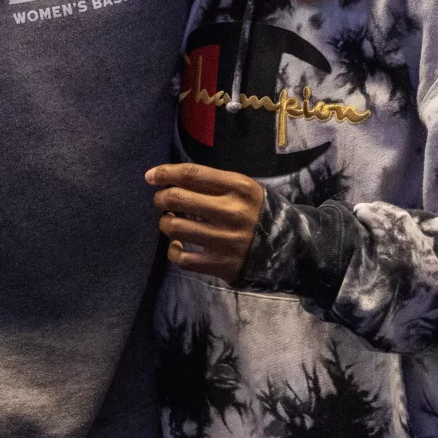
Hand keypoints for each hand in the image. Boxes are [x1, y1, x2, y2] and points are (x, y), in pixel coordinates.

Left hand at [146, 163, 265, 282]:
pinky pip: (182, 258)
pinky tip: (178, 245)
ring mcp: (226, 240)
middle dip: (161, 198)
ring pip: (175, 228)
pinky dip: (174, 250)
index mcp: (239, 187)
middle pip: (178, 198)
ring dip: (166, 223)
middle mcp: (232, 212)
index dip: (165, 173)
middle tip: (162, 200)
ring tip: (171, 221)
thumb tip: (170, 180)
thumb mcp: (244, 189)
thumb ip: (213, 183)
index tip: (150, 176)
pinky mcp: (222, 264)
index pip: (192, 174)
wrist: (287, 247)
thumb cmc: (256, 212)